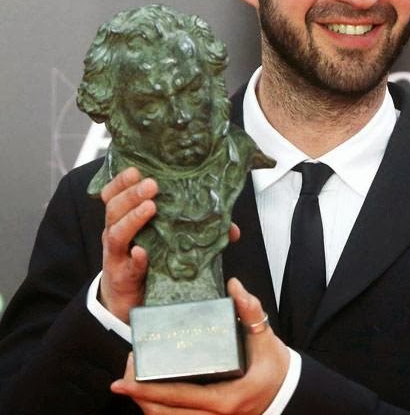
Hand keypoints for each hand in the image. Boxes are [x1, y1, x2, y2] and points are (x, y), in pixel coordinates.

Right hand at [99, 168, 241, 323]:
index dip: (122, 181)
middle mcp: (117, 234)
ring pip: (116, 233)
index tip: (136, 169)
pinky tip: (142, 252)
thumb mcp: (166, 241)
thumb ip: (194, 229)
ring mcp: (117, 255)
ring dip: (133, 218)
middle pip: (114, 209)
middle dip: (131, 194)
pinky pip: (128, 266)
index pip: (114, 195)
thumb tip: (231, 229)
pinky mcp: (123, 277)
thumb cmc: (147, 263)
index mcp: (125, 220)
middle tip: (152, 185)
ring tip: (150, 208)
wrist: (128, 302)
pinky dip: (136, 258)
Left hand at [111, 278, 289, 414]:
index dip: (147, 391)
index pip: (178, 397)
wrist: (288, 393)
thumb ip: (251, 311)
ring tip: (132, 385)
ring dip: (147, 406)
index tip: (122, 382)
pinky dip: (161, 411)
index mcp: (226, 399)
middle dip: (139, 398)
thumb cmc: (275, 367)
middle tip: (123, 377)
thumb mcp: (266, 338)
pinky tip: (150, 399)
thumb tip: (234, 286)